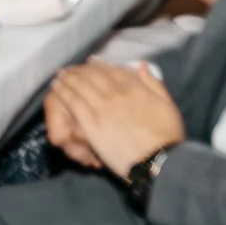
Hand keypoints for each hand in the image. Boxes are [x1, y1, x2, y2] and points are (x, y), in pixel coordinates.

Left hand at [49, 62, 185, 181]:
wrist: (159, 162)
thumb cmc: (168, 138)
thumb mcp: (168, 106)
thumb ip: (154, 84)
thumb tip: (140, 65)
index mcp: (135, 88)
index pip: (111, 70)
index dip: (98, 65)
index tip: (90, 62)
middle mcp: (116, 93)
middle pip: (92, 75)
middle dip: (80, 70)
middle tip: (71, 69)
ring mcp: (101, 108)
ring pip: (79, 85)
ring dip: (68, 77)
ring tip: (60, 75)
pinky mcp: (90, 123)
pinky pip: (73, 102)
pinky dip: (63, 91)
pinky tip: (56, 87)